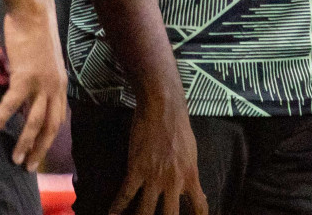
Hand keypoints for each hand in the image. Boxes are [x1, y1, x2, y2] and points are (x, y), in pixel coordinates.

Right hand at [0, 5, 67, 171]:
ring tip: (13, 158)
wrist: (33, 11)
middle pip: (50, 126)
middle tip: (27, 166)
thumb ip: (36, 80)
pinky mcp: (25, 77)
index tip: (39, 152)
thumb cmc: (34, 33)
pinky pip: (11, 105)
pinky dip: (0, 120)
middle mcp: (55, 86)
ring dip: (23, 143)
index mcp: (60, 83)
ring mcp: (41, 83)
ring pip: (34, 122)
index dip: (49, 137)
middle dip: (39, 148)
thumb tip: (23, 96)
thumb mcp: (42, 61)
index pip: (58, 118)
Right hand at [110, 90, 206, 214]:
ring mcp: (154, 177)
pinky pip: (125, 195)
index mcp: (191, 176)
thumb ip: (192, 176)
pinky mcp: (136, 170)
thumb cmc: (180, 128)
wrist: (162, 108)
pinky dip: (117, 207)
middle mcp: (174, 182)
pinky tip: (111, 214)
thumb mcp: (192, 154)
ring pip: (145, 211)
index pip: (200, 207)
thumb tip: (199, 194)